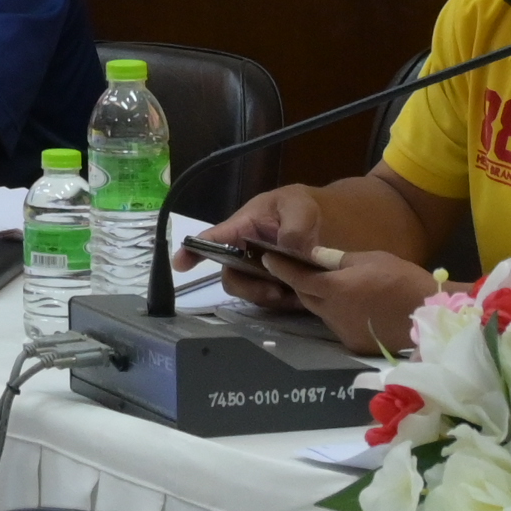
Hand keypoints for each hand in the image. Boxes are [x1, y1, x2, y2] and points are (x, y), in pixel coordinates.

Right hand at [182, 186, 330, 303]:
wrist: (330, 221)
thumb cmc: (303, 207)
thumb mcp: (299, 206)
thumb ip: (294, 225)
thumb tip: (288, 247)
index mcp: (243, 228)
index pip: (214, 239)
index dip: (194, 250)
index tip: (180, 264)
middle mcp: (245, 253)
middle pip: (231, 275)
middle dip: (246, 286)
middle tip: (273, 291)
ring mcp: (260, 271)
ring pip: (250, 291)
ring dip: (265, 297)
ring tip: (291, 295)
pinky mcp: (277, 285)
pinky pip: (272, 301)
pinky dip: (285, 304)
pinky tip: (302, 298)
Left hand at [287, 252, 446, 357]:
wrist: (429, 314)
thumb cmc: (402, 279)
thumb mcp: (369, 259)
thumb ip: (337, 260)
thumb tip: (314, 257)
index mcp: (335, 289)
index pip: (298, 278)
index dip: (281, 268)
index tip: (267, 258)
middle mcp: (333, 314)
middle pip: (306, 297)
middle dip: (300, 283)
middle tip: (299, 269)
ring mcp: (343, 332)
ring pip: (321, 312)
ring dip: (321, 300)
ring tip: (333, 288)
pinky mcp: (354, 345)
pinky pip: (338, 326)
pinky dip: (339, 315)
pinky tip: (354, 308)